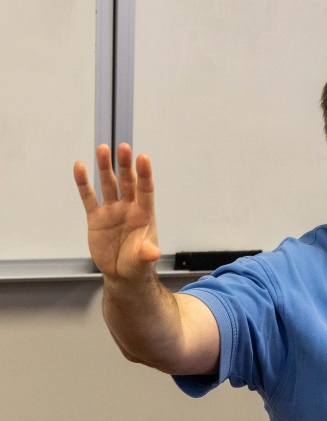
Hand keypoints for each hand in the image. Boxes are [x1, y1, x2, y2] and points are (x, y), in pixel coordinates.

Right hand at [73, 143, 161, 281]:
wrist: (122, 273)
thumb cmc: (137, 264)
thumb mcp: (143, 261)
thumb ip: (146, 255)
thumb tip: (153, 252)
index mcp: (145, 215)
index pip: (146, 191)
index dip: (144, 175)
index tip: (143, 158)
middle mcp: (129, 208)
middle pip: (127, 182)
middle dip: (125, 166)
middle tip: (123, 147)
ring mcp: (112, 211)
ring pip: (108, 184)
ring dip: (105, 167)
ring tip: (102, 148)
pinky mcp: (96, 217)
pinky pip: (89, 197)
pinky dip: (83, 183)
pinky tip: (79, 167)